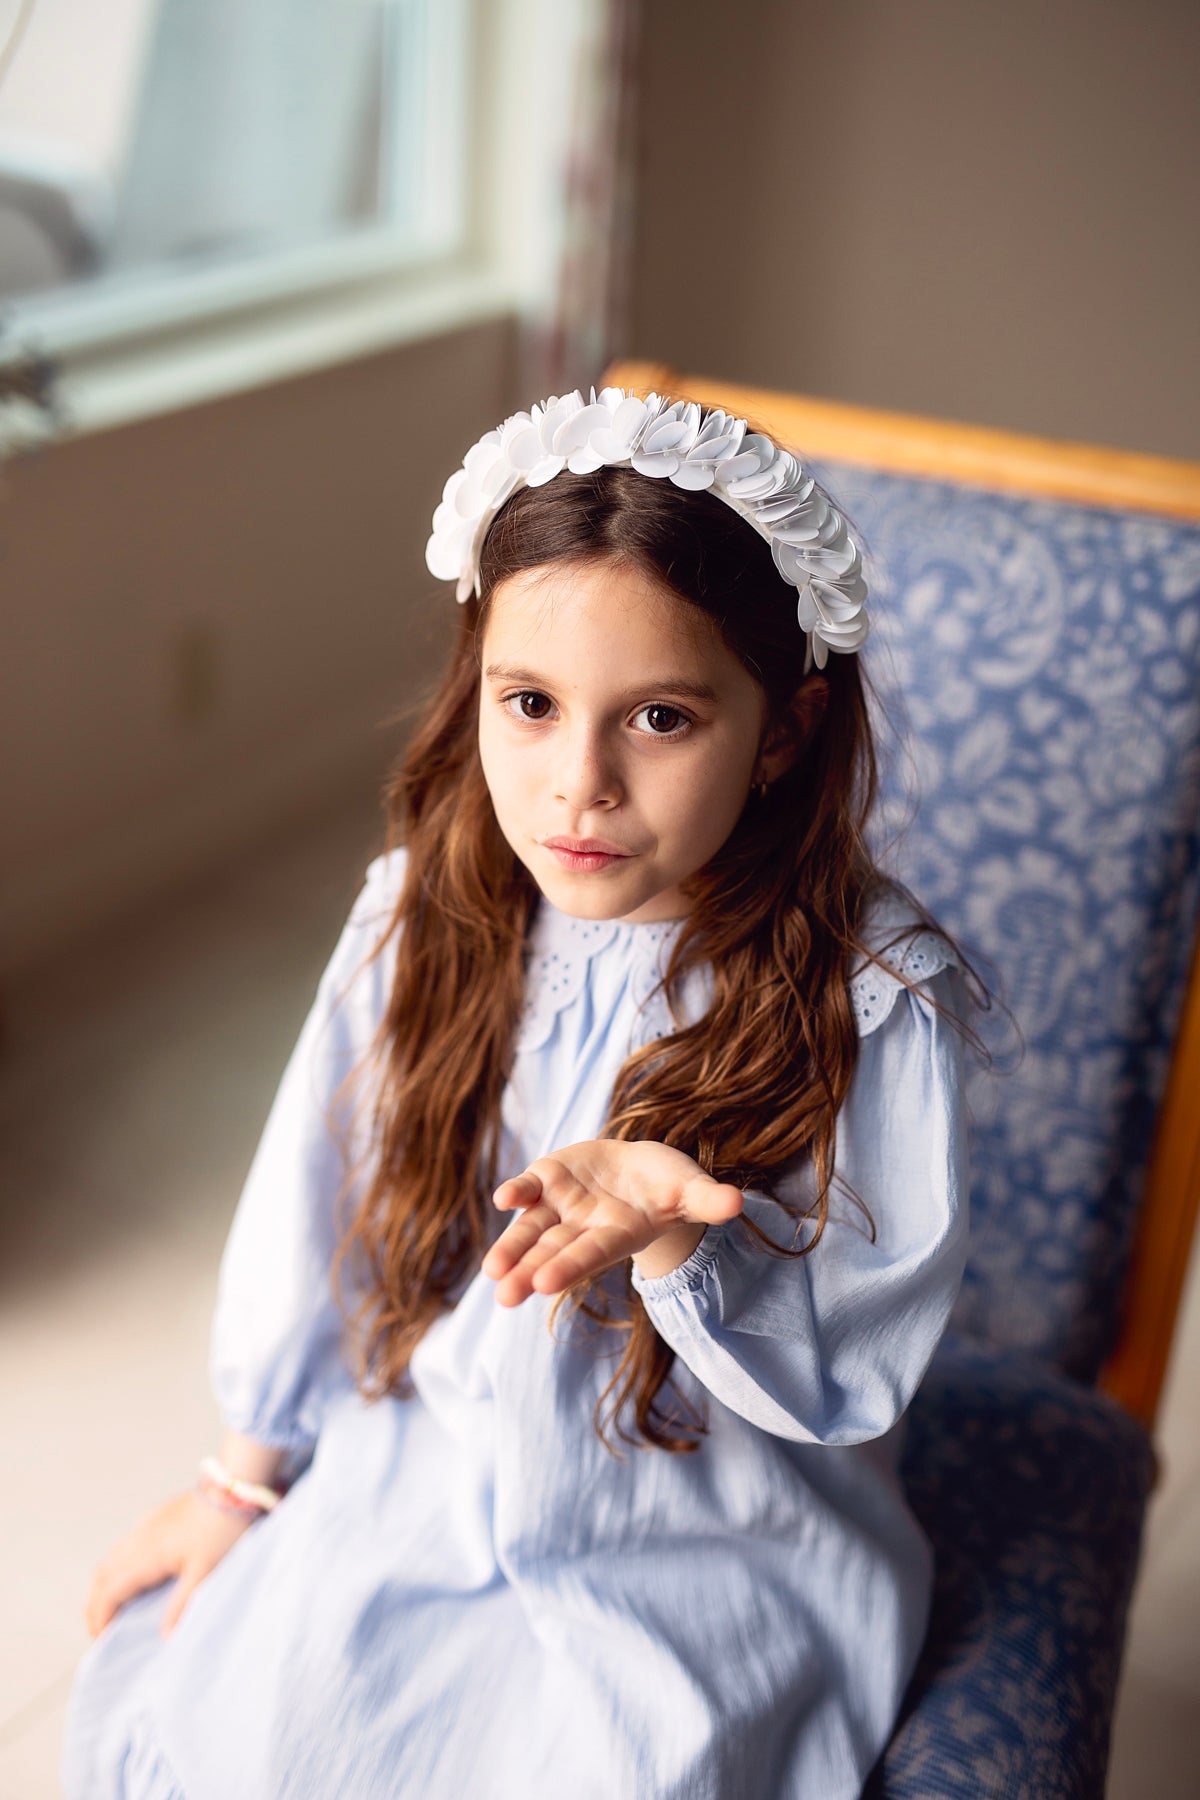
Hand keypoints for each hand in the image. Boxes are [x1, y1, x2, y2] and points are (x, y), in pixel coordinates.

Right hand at [85, 1490, 256, 1640]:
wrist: (233, 1488)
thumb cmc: (222, 1529)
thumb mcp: (205, 1571)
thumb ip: (182, 1605)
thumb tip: (165, 1637)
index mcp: (146, 1554)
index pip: (109, 1590)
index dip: (100, 1616)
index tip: (100, 1639)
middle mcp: (139, 1538)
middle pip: (103, 1575)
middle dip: (96, 1604)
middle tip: (100, 1629)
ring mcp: (145, 1525)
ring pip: (111, 1558)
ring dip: (105, 1585)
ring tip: (112, 1608)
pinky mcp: (155, 1517)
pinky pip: (124, 1546)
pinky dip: (117, 1567)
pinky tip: (132, 1575)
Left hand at [482, 1138, 743, 1307]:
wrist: (640, 1169)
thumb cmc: (670, 1186)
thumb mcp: (691, 1189)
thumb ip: (707, 1200)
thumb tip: (738, 1203)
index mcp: (618, 1233)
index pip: (591, 1253)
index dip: (569, 1266)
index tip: (543, 1284)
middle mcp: (584, 1226)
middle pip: (552, 1252)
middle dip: (528, 1271)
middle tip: (504, 1296)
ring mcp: (562, 1205)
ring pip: (531, 1229)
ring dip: (510, 1248)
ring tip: (491, 1272)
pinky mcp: (549, 1179)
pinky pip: (528, 1189)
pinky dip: (515, 1194)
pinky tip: (503, 1200)